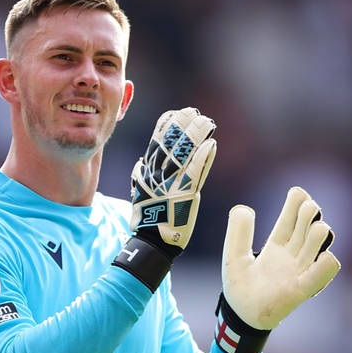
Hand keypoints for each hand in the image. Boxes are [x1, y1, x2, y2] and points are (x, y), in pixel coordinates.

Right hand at [130, 108, 215, 256]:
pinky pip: (196, 172)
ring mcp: (172, 182)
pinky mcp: (185, 194)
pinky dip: (203, 157)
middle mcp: (159, 173)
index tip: (177, 113)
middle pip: (171, 142)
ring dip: (196, 135)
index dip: (167, 125)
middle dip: (182, 124)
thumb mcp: (140, 193)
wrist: (153, 241)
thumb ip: (141, 176)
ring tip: (207, 122)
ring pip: (184, 153)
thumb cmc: (148, 220)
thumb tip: (141, 162)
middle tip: (193, 112)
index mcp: (148, 172)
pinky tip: (211, 144)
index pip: (156, 141)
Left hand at [222, 186, 340, 329]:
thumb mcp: (233, 257)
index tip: (297, 194)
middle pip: (309, 225)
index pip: (292, 217)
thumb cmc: (240, 288)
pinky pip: (322, 273)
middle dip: (311, 213)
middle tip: (307, 210)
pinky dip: (326, 264)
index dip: (297, 203)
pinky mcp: (301, 289)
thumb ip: (237, 234)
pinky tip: (323, 257)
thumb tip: (243, 209)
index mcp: (277, 245)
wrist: (241, 317)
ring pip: (319, 244)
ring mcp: (299, 271)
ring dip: (319, 233)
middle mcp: (292, 255)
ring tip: (316, 228)